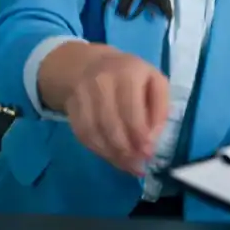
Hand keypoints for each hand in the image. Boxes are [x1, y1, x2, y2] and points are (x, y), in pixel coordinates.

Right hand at [63, 49, 169, 175]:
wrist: (88, 64)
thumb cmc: (130, 75)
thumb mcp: (154, 81)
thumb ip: (159, 107)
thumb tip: (153, 137)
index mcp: (128, 72)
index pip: (132, 110)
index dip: (139, 135)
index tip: (148, 153)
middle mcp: (102, 81)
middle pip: (111, 124)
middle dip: (126, 150)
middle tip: (137, 165)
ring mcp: (83, 94)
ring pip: (95, 132)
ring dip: (112, 154)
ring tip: (127, 165)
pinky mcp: (71, 106)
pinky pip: (83, 134)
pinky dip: (98, 149)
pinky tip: (111, 156)